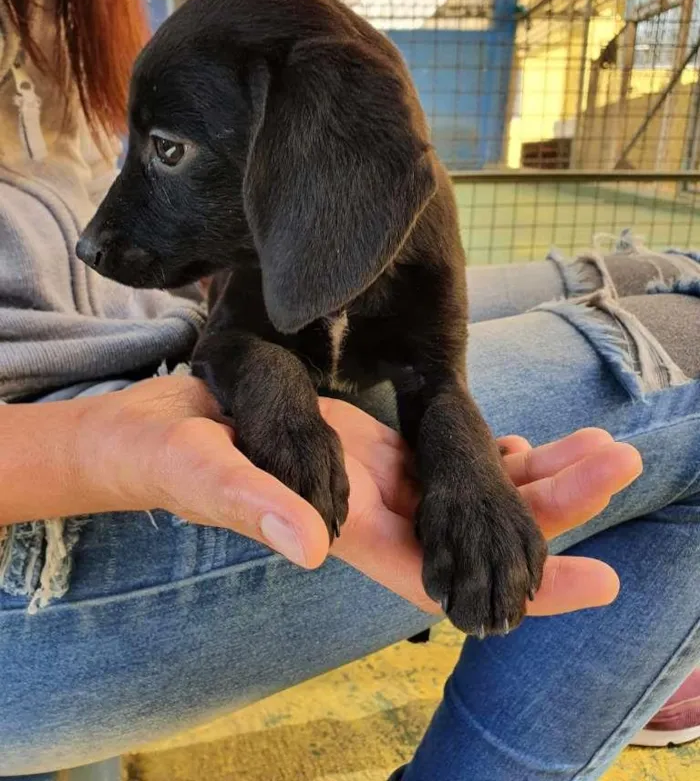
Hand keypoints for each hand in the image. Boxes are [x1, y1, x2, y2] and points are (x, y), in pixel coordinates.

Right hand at [81, 375, 640, 618]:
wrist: (156, 433)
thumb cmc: (170, 460)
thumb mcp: (206, 475)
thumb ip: (256, 506)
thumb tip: (313, 546)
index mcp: (342, 531)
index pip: (444, 571)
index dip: (520, 586)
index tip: (597, 581)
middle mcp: (371, 516)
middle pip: (475, 529)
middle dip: (551, 506)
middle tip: (618, 464)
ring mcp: (372, 484)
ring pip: (466, 492)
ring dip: (529, 476)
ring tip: (595, 448)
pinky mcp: (364, 452)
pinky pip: (437, 460)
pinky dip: (480, 455)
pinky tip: (516, 445)